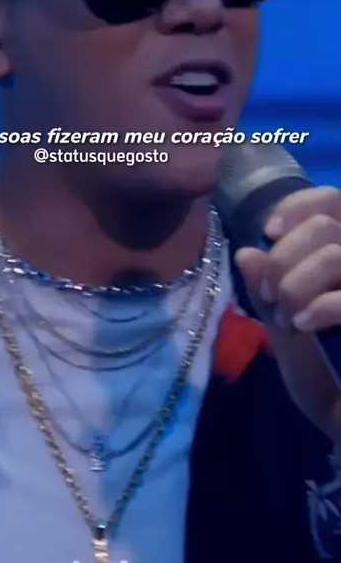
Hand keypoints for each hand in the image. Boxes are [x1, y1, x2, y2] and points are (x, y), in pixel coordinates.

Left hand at [235, 186, 340, 442]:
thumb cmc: (325, 379)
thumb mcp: (286, 330)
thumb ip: (268, 289)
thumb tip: (245, 250)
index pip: (332, 199)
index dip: (296, 207)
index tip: (268, 233)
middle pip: (324, 223)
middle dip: (283, 259)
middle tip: (271, 296)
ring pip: (333, 253)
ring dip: (295, 284)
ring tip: (288, 317)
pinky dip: (319, 306)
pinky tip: (304, 326)